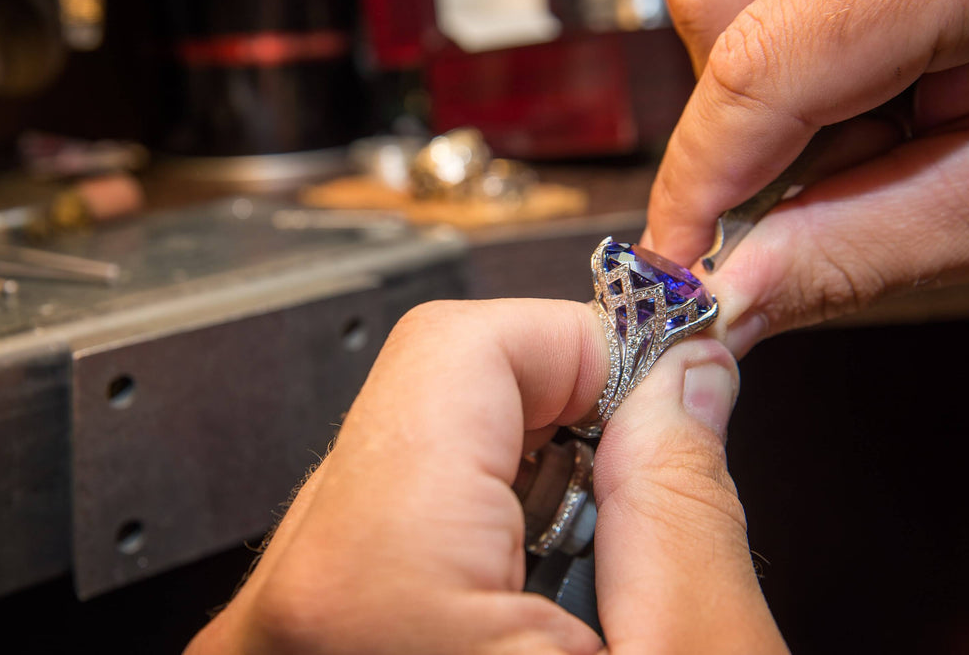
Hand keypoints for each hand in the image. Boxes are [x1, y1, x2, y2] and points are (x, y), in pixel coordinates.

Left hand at [184, 299, 784, 653]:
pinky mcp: (298, 646)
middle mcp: (291, 608)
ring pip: (406, 459)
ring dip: (520, 479)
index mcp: (370, 588)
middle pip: (423, 396)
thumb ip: (686, 502)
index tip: (656, 382)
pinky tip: (536, 599)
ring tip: (590, 568)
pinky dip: (474, 536)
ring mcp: (282, 629)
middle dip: (558, 414)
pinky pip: (383, 529)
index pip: (458, 345)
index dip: (582, 344)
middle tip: (643, 474)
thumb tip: (681, 380)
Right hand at [645, 0, 968, 354]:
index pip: (762, 64)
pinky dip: (798, 51)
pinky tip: (870, 84)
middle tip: (803, 188)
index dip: (699, 180)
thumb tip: (735, 297)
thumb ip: (861, 245)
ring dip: (762, 83)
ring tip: (865, 125)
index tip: (677, 263)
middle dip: (734, 116)